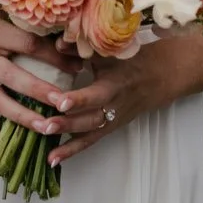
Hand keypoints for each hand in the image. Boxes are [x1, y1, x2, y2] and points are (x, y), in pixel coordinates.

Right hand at [0, 0, 68, 144]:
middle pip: (15, 77)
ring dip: (23, 117)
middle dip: (41, 92)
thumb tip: (64, 36)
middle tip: (65, 103)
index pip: (29, 46)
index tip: (77, 65)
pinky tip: (5, 147)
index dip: (54, 57)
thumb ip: (27, 25)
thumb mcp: (1, 9)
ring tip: (46, 129)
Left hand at [46, 41, 172, 168]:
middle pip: (90, 119)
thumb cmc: (129, 61)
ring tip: (45, 143)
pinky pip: (89, 142)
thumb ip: (82, 48)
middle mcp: (113, 106)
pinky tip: (52, 159)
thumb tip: (58, 43)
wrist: (157, 78)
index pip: (96, 94)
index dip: (79, 99)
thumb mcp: (108, 52)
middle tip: (45, 126)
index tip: (59, 101)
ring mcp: (111, 121)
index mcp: (114, 84)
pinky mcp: (108, 129)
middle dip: (67, 123)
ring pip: (89, 134)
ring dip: (66, 141)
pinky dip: (71, 151)